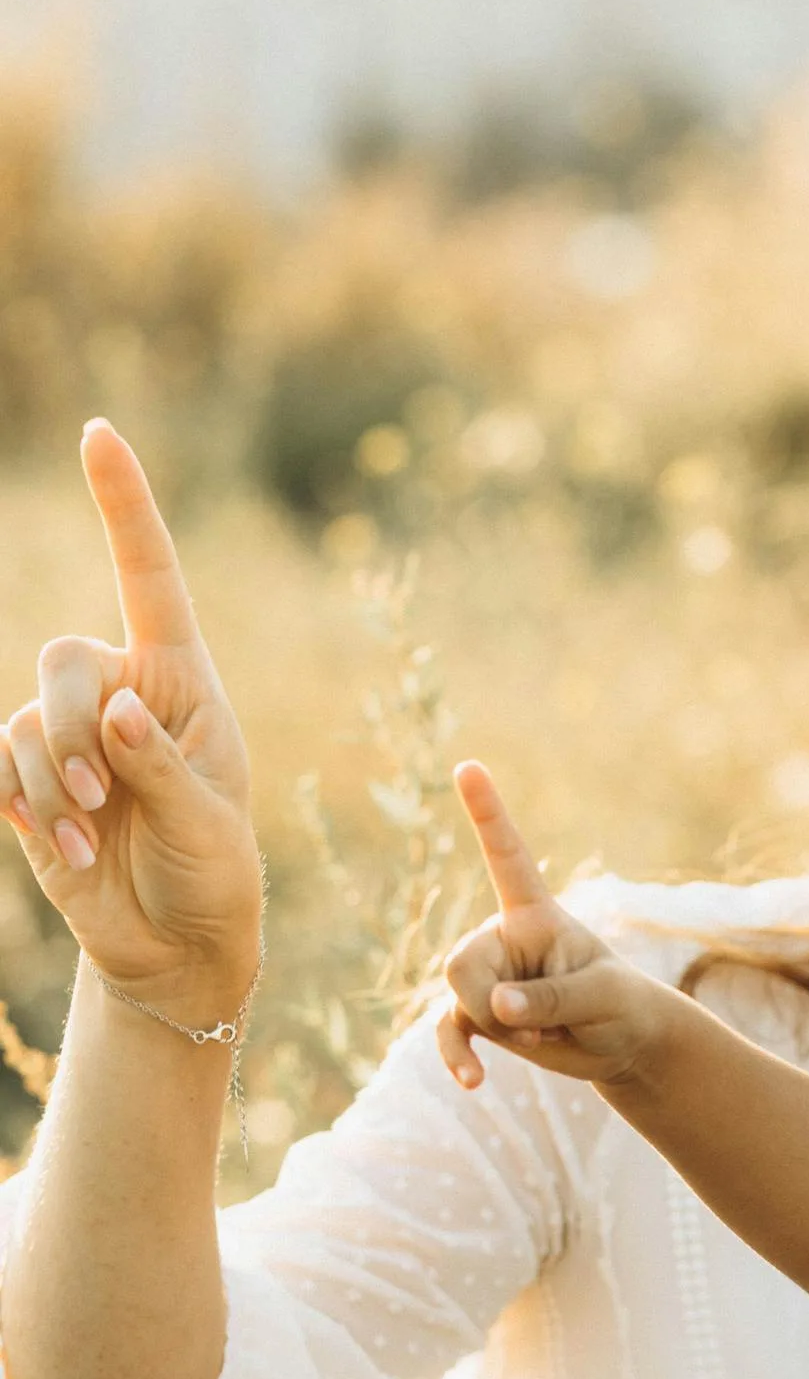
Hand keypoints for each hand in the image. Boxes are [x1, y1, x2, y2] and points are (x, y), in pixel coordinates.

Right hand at [4, 423, 261, 1022]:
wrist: (174, 943)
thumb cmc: (212, 872)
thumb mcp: (210, 824)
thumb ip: (163, 766)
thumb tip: (115, 710)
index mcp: (181, 680)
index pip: (149, 577)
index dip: (123, 506)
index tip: (99, 434)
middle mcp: (121, 692)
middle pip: (63, 656)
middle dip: (74, 727)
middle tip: (102, 796)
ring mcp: (69, 734)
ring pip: (28, 717)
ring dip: (54, 782)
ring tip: (95, 838)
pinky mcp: (27, 778)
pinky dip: (26, 805)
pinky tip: (69, 849)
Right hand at [438, 763, 668, 1091]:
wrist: (624, 1044)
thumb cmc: (623, 1006)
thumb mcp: (602, 999)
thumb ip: (552, 999)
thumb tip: (495, 1007)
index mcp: (536, 914)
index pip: (507, 856)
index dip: (488, 814)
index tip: (467, 767)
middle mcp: (504, 938)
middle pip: (462, 963)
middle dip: (494, 1005)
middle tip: (544, 1023)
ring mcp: (488, 977)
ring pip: (456, 1001)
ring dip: (497, 1033)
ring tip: (543, 1038)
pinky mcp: (479, 1016)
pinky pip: (449, 1033)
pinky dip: (459, 1058)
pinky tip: (474, 1084)